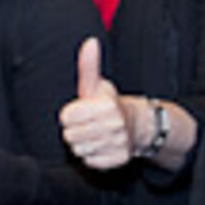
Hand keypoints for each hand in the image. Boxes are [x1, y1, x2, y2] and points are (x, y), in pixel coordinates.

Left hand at [60, 38, 134, 169]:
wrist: (137, 125)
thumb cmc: (108, 104)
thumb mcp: (97, 85)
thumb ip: (89, 66)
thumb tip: (90, 42)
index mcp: (106, 106)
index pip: (66, 117)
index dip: (70, 114)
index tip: (81, 111)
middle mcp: (114, 126)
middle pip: (70, 136)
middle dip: (75, 130)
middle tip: (88, 124)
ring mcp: (118, 144)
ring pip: (79, 150)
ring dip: (83, 143)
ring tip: (93, 134)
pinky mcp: (119, 160)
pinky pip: (90, 162)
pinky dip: (92, 156)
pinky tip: (101, 145)